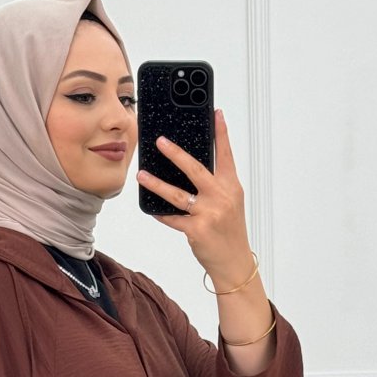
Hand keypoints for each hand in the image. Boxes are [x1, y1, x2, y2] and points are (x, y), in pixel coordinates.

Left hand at [136, 109, 254, 288]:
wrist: (234, 263)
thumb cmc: (230, 232)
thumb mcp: (230, 204)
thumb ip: (215, 186)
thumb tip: (189, 169)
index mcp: (231, 188)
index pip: (226, 155)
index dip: (221, 134)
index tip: (216, 114)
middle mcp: (221, 198)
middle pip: (195, 169)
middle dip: (176, 154)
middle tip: (160, 141)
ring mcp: (209, 214)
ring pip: (177, 194)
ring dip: (156, 184)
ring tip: (142, 175)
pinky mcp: (196, 230)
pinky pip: (172, 218)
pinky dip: (160, 213)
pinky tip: (151, 208)